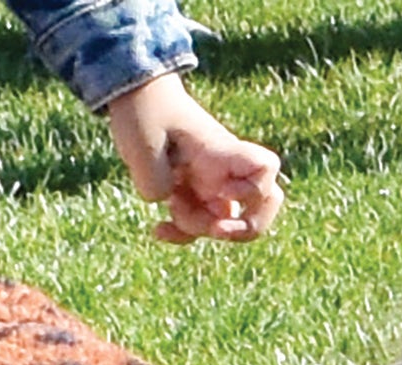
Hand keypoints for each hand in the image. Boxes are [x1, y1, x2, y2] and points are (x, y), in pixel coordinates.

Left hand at [103, 73, 282, 244]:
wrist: (136, 94)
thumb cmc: (144, 111)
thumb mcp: (141, 146)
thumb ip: (155, 182)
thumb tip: (166, 201)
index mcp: (219, 152)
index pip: (265, 169)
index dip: (253, 192)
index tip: (221, 192)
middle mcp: (224, 169)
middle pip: (264, 204)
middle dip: (245, 229)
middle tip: (214, 230)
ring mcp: (212, 182)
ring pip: (225, 222)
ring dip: (198, 228)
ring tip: (169, 205)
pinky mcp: (195, 191)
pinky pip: (201, 224)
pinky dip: (184, 232)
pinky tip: (158, 229)